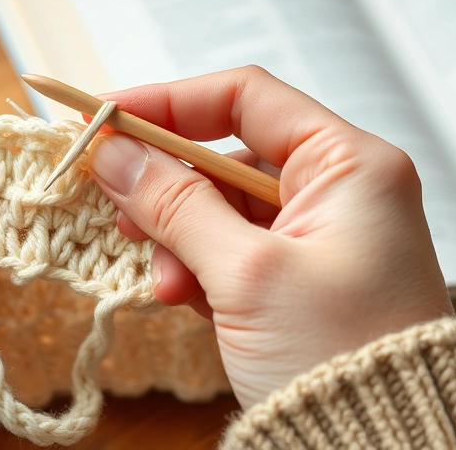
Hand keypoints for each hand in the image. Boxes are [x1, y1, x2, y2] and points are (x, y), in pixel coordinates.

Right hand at [87, 66, 453, 408]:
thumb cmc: (340, 357)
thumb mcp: (246, 274)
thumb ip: (174, 204)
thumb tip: (113, 153)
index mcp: (350, 166)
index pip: (246, 98)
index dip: (169, 102)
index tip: (105, 118)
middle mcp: (339, 191)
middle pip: (226, 156)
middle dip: (167, 187)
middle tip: (116, 206)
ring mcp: (319, 237)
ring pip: (221, 209)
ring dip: (179, 239)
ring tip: (164, 280)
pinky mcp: (300, 278)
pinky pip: (231, 251)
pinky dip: (199, 269)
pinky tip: (187, 300)